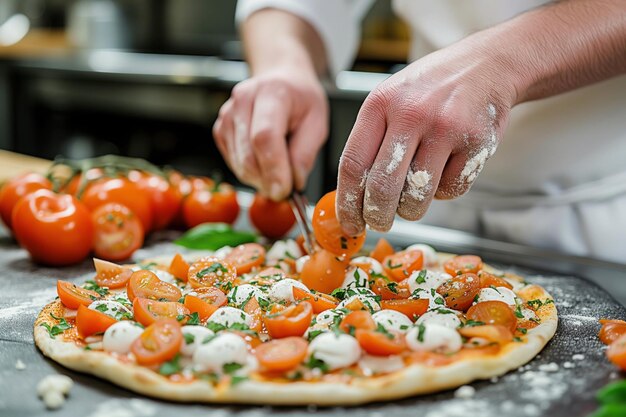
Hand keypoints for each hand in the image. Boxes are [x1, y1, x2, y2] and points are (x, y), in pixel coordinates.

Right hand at [213, 68, 328, 199]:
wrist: (280, 80)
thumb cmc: (300, 100)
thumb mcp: (317, 122)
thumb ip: (306, 153)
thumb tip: (294, 182)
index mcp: (271, 93)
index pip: (264, 137)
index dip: (274, 169)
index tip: (285, 190)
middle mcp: (243, 101)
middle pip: (248, 156)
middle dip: (268, 181)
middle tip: (287, 188)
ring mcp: (227, 115)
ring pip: (239, 164)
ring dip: (260, 179)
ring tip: (279, 170)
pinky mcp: (220, 129)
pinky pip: (233, 163)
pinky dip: (251, 172)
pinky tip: (264, 160)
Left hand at [336, 41, 517, 234]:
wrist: (486, 65)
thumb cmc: (431, 89)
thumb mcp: (390, 100)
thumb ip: (370, 141)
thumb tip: (351, 196)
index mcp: (380, 103)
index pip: (352, 164)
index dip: (347, 203)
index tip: (349, 223)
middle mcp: (411, 114)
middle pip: (382, 187)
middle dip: (377, 216)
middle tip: (379, 223)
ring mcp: (446, 128)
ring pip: (417, 196)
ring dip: (411, 209)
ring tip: (413, 196)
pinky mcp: (477, 143)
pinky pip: (450, 189)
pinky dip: (443, 191)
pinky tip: (444, 170)